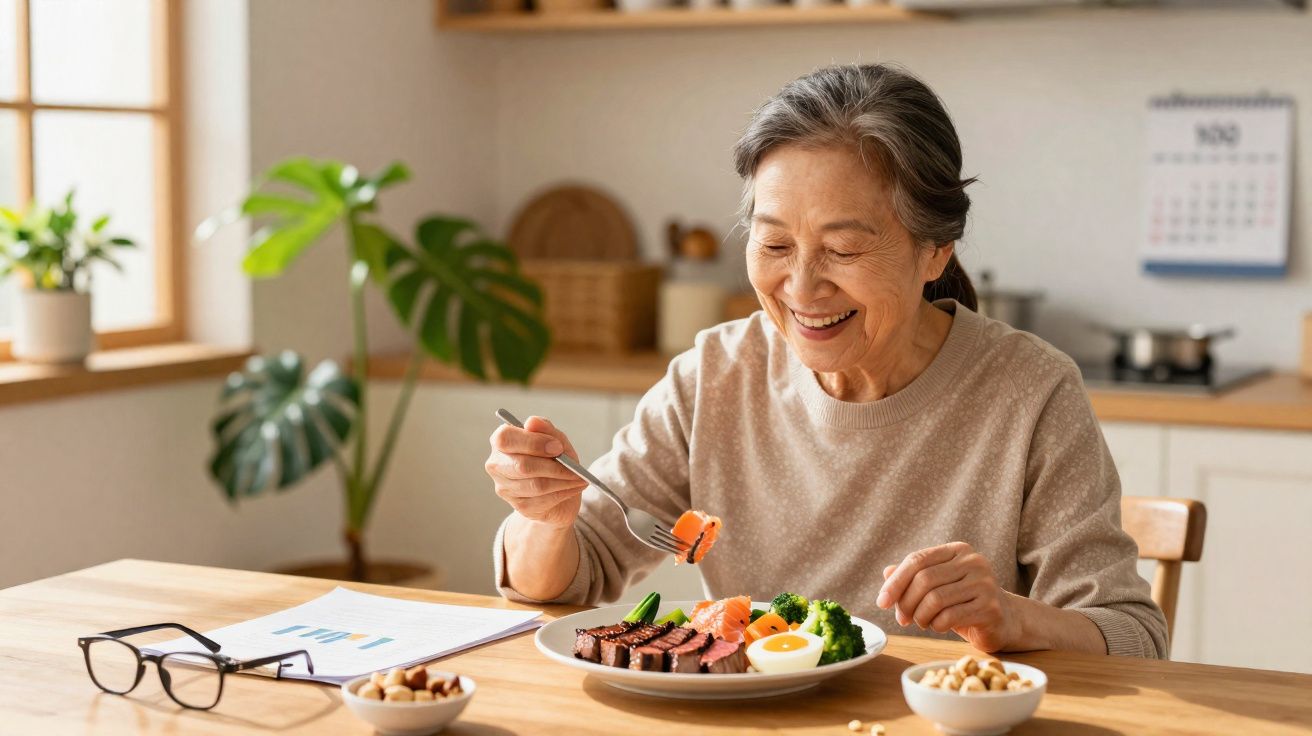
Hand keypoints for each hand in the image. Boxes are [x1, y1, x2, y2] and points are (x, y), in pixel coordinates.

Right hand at [485, 416, 587, 529]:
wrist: (557, 490)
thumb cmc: (553, 459)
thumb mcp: (555, 440)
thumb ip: (546, 429)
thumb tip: (532, 422)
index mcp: (501, 441)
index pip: (505, 439)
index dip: (532, 443)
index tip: (557, 447)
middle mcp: (497, 464)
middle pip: (521, 466)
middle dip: (553, 466)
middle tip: (574, 467)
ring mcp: (505, 488)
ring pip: (536, 485)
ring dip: (563, 481)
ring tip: (579, 477)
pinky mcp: (518, 506)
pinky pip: (544, 500)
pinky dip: (564, 492)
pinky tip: (574, 487)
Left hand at [876, 542, 1019, 652]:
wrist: (1004, 621)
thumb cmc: (964, 601)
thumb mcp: (938, 585)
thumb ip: (914, 576)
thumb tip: (886, 572)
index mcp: (958, 550)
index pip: (917, 560)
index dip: (895, 582)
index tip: (881, 602)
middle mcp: (974, 562)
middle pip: (924, 580)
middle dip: (906, 602)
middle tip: (902, 619)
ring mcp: (984, 584)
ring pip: (935, 599)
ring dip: (920, 616)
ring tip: (921, 622)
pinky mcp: (990, 608)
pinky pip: (949, 617)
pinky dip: (935, 625)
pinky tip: (937, 627)